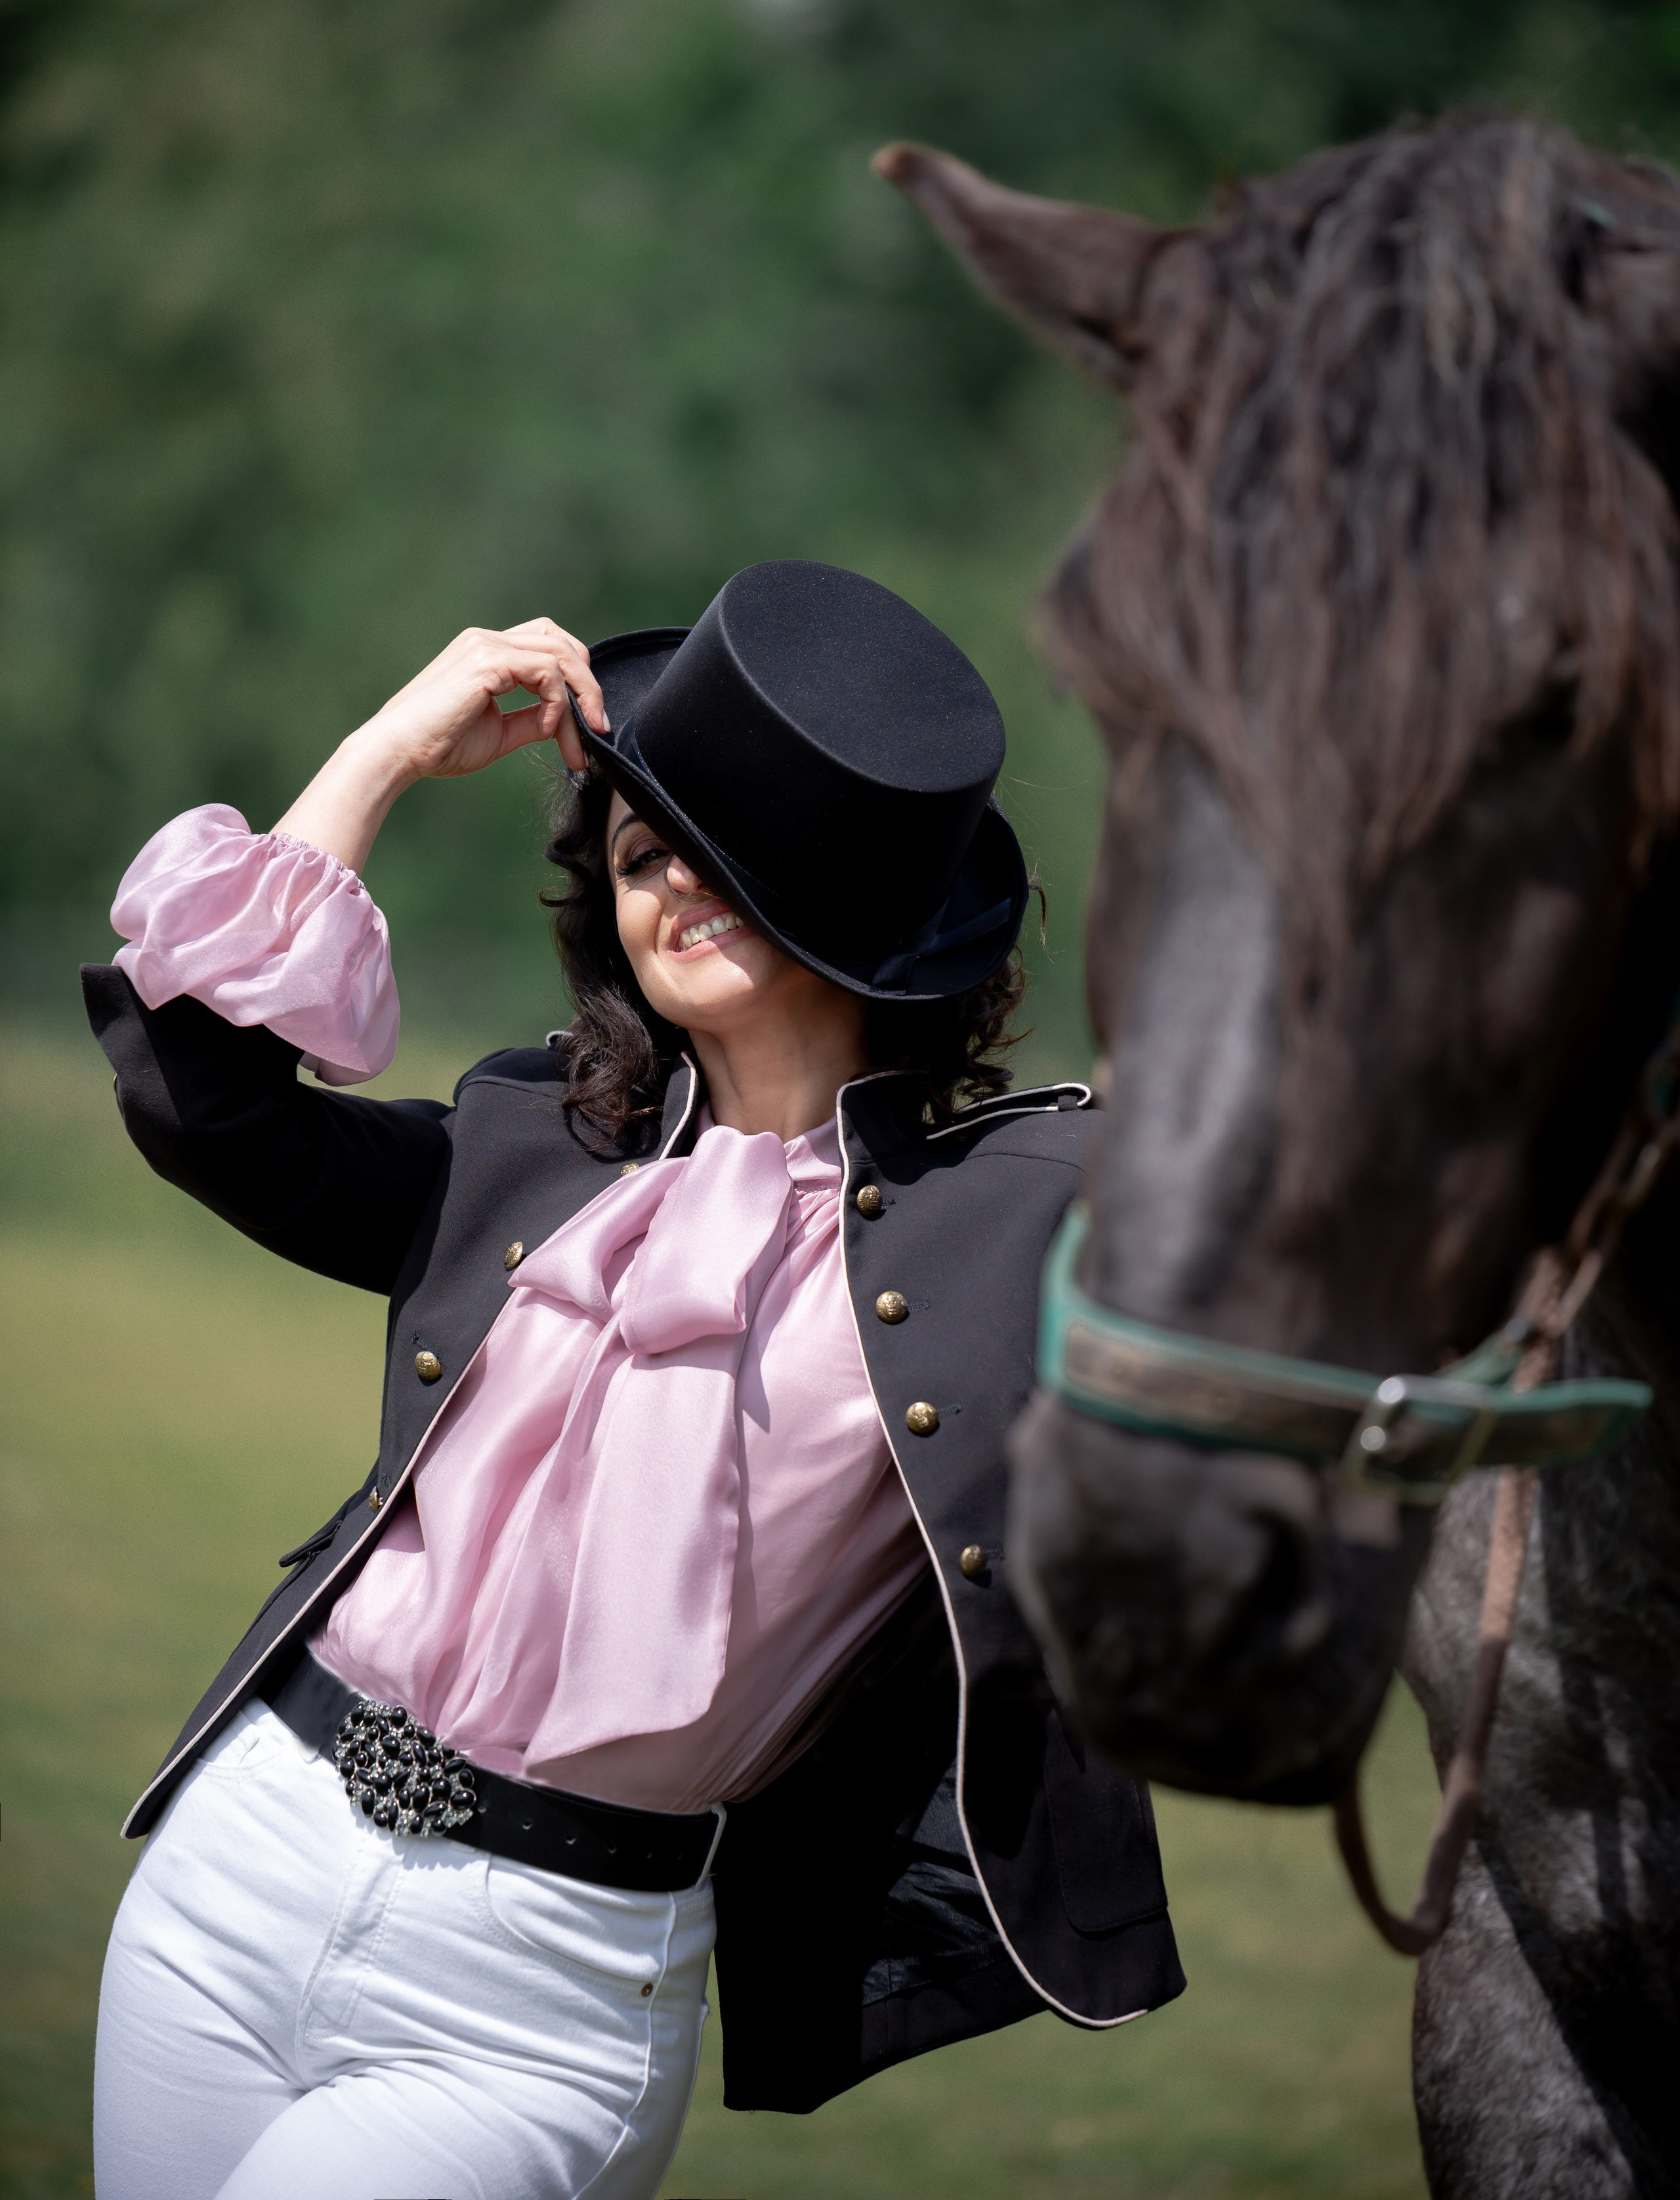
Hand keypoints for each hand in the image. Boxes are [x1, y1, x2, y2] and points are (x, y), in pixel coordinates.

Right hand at [273, 618, 607, 874]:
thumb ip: (532, 720)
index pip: (547, 648)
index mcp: (487, 653)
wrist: (397, 751)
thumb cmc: (438, 746)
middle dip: (588, 684)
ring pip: (561, 653)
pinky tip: (549, 730)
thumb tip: (566, 720)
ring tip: (583, 737)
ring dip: (583, 696)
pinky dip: (559, 702)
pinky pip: (547, 671)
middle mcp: (487, 640)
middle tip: (598, 727)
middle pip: (561, 641)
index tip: (587, 731)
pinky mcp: (487, 661)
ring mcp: (486, 645)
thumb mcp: (499, 733)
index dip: (576, 684)